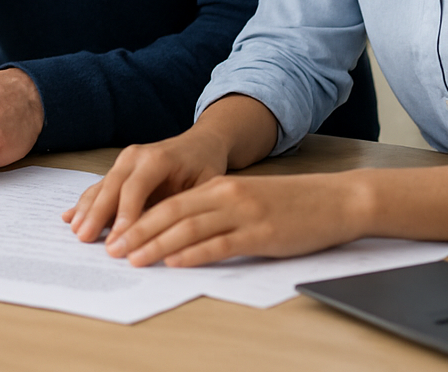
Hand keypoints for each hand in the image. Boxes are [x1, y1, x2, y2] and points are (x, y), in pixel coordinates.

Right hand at [63, 128, 228, 245]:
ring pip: (101, 187)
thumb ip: (182, 207)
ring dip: (87, 210)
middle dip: (97, 214)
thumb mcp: (204, 186)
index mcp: (157, 158)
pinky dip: (85, 203)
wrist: (200, 144)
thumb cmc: (204, 166)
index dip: (125, 215)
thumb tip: (164, 236)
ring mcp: (123, 162)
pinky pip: (99, 188)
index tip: (118, 240)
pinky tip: (70, 216)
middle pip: (111, 187)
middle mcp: (135, 156)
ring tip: (75, 231)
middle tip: (85, 238)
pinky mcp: (118, 171)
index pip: (135, 188)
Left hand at [86, 171, 368, 266]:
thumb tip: (177, 232)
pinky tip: (175, 261)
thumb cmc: (290, 204)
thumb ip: (214, 210)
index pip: (168, 202)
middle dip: (136, 231)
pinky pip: (221, 244)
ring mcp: (243, 213)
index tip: (114, 233)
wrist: (336, 200)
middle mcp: (225, 195)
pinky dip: (194, 253)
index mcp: (218, 187)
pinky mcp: (261, 233)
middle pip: (170, 213)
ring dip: (156, 244)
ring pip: (189, 228)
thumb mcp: (245, 200)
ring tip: (133, 258)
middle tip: (112, 248)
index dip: (137, 218)